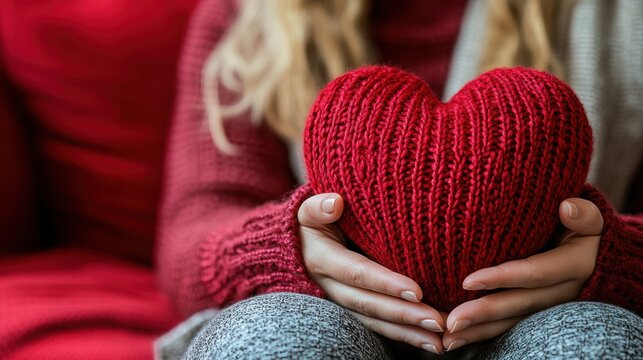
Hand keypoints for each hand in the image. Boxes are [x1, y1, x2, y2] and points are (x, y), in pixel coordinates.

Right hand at [298, 193, 446, 353]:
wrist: (300, 244)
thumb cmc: (314, 220)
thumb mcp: (308, 210)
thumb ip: (319, 206)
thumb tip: (336, 203)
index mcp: (322, 260)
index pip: (357, 273)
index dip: (385, 283)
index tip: (416, 290)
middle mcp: (330, 287)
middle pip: (369, 304)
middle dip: (404, 314)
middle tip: (438, 320)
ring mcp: (341, 302)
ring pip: (375, 322)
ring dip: (408, 333)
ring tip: (440, 340)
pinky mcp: (353, 310)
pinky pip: (378, 326)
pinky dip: (404, 335)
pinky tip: (430, 341)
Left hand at [442, 198, 603, 351]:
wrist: (596, 251)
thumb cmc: (583, 225)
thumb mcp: (591, 217)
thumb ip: (584, 213)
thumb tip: (567, 208)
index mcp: (576, 266)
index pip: (535, 273)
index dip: (503, 278)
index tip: (467, 281)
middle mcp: (565, 292)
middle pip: (520, 304)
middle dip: (484, 314)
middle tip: (451, 321)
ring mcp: (551, 307)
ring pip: (512, 322)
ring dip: (479, 332)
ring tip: (448, 338)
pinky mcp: (538, 315)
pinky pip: (509, 326)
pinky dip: (482, 334)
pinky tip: (455, 339)